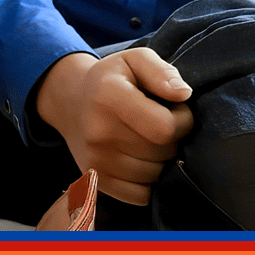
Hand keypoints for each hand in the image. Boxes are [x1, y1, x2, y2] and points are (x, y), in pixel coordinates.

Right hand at [35, 49, 193, 204]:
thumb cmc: (113, 78)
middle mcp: (98, 131)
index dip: (183, 121)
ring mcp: (93, 159)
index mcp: (109, 97)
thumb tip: (183, 94)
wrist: (71, 100)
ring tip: (151, 138)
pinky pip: (138, 195)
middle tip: (164, 122)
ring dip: (162, 160)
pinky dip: (148, 181)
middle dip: (174, 139)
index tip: (178, 110)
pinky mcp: (94, 179)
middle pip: (161, 152)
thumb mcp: (137, 58)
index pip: (164, 128)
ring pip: (153, 174)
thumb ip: (162, 72)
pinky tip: (142, 159)